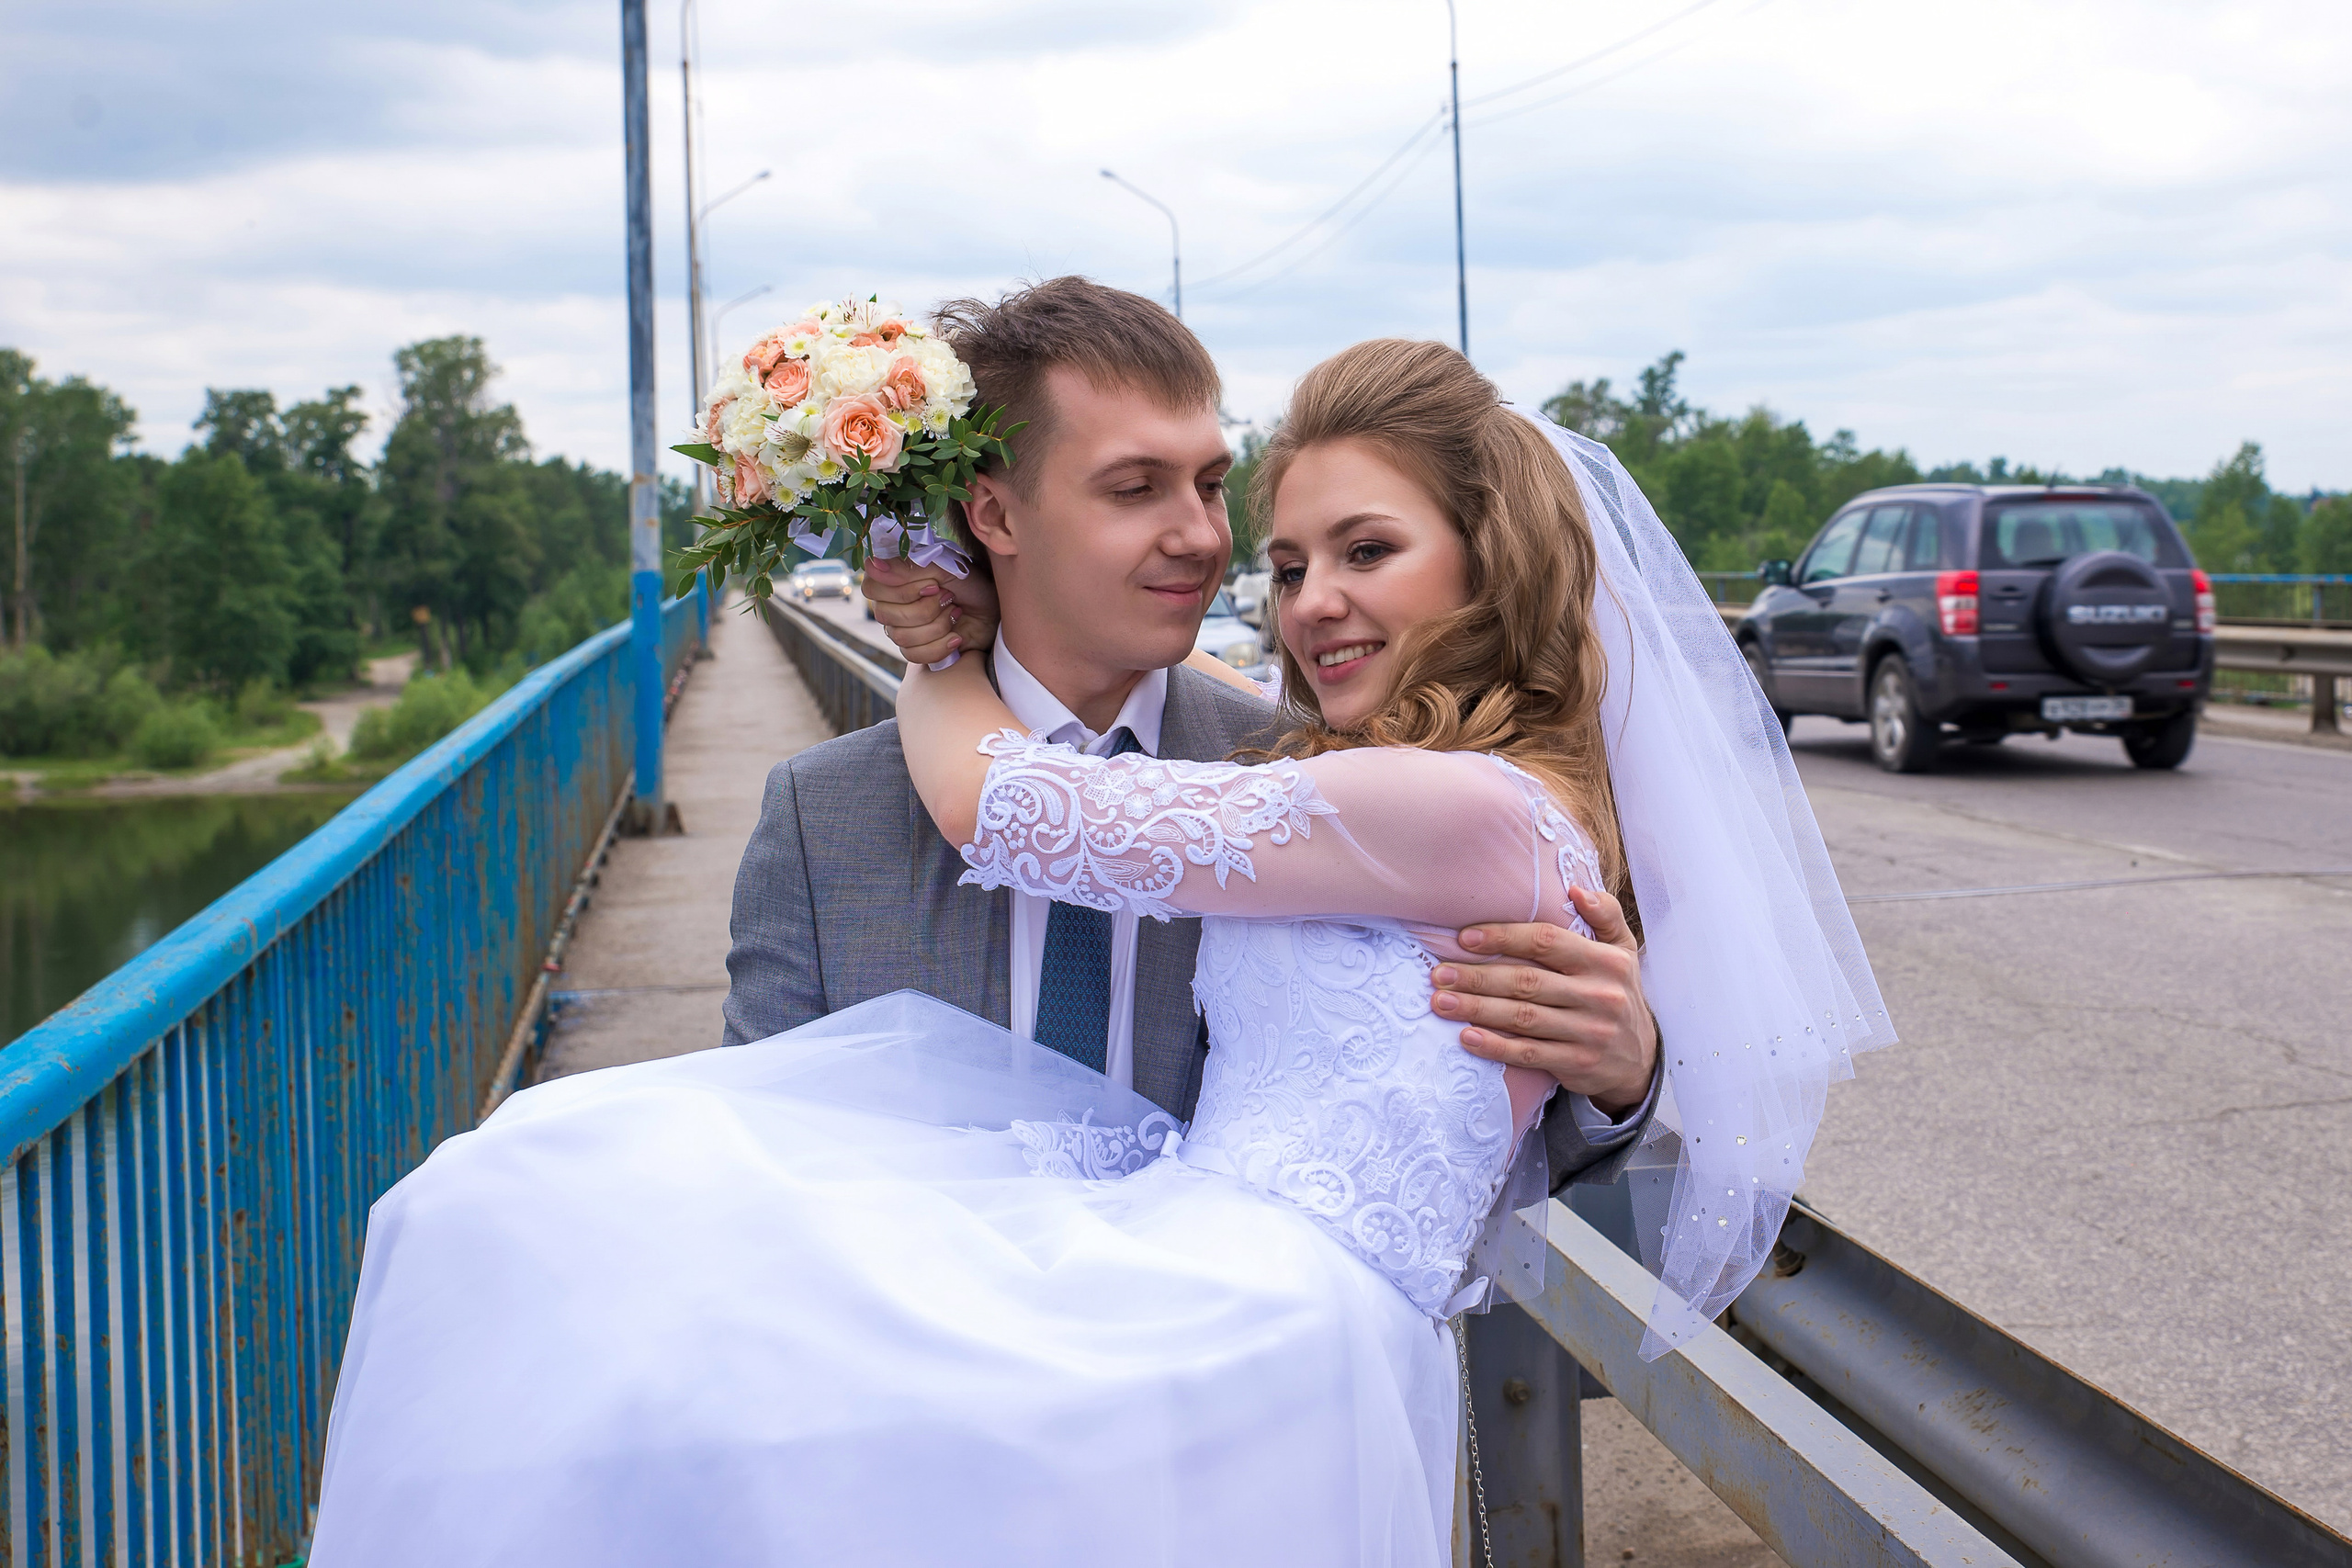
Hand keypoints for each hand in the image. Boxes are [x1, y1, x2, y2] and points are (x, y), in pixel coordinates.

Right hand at [861, 557, 999, 664]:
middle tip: (950, 598)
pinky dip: (940, 646)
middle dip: (926, 608)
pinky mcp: (916, 650)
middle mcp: (890, 604)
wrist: (993, 609)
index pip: (872, 588)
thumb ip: (907, 566)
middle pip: (886, 615)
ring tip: (955, 614)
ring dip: (937, 626)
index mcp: (891, 578)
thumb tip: (872, 565)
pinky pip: (914, 656)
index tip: (932, 585)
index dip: (902, 591)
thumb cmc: (970, 582)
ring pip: (901, 637)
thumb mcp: (942, 566)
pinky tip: (956, 637)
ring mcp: (901, 628)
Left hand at [1432, 884, 1657, 1116]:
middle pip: (1527, 982)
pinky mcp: (1577, 1063)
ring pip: (1523, 1019)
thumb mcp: (1624, 950)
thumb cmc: (1617, 992)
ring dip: (1477, 1009)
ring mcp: (1589, 1032)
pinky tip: (1467, 1037)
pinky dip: (1495, 1046)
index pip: (1546, 942)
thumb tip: (1576, 889)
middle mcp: (1599, 995)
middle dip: (1478, 977)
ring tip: (1441, 1001)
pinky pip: (1529, 1054)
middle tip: (1439, 974)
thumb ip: (1605, 914)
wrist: (1640, 1058)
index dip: (1503, 937)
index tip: (1465, 938)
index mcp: (1605, 961)